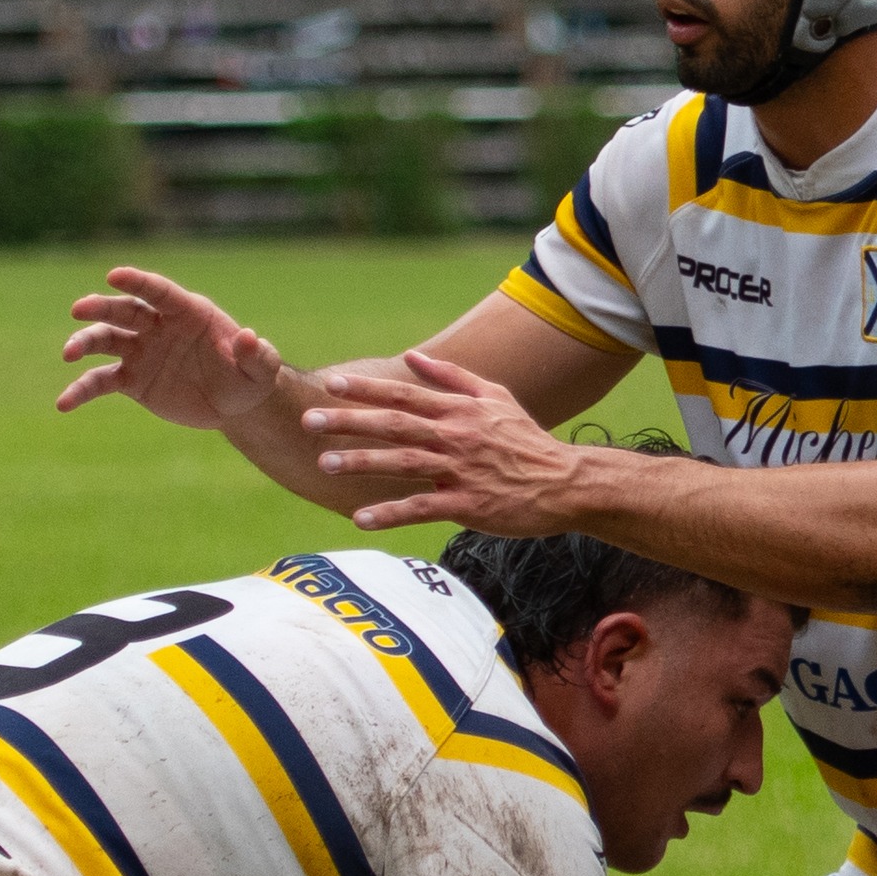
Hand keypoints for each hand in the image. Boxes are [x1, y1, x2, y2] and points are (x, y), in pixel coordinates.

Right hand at [58, 268, 282, 425]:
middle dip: (101, 307)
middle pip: (124, 311)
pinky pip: (101, 381)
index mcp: (188, 313)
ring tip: (69, 353)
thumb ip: (257, 354)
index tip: (113, 275)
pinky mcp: (132, 380)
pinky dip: (82, 390)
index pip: (159, 291)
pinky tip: (64, 403)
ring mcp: (141, 351)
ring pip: (105, 340)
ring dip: (84, 343)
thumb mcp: (261, 370)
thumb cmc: (249, 378)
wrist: (234, 404)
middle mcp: (158, 327)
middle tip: (79, 309)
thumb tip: (250, 337)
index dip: (137, 281)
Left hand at [300, 350, 588, 533]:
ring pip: (403, 462)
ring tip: (325, 464)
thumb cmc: (527, 441)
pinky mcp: (468, 505)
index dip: (367, 390)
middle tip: (310, 421)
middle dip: (350, 422)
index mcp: (461, 411)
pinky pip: (423, 508)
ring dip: (362, 462)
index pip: (405, 395)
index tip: (331, 385)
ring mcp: (461, 471)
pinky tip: (361, 519)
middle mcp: (457, 437)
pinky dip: (391, 513)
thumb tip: (412, 357)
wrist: (566, 483)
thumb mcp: (497, 398)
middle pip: (395, 425)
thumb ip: (453, 377)